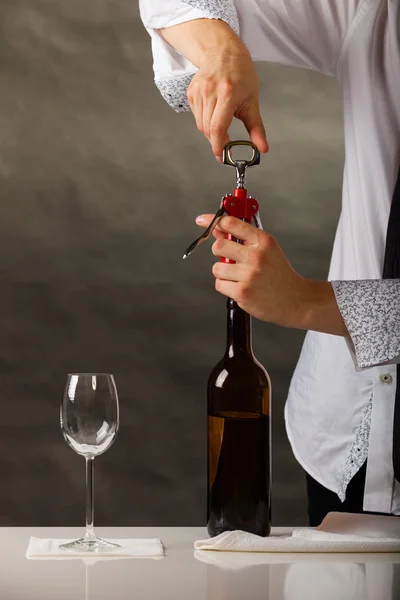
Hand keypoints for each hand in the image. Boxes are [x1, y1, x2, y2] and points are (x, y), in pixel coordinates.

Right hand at [159, 19, 267, 160]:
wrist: (223, 52)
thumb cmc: (241, 74)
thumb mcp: (253, 101)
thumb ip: (257, 128)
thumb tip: (262, 148)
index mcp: (227, 94)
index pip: (217, 128)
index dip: (218, 146)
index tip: (222, 156)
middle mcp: (210, 92)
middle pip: (208, 129)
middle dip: (216, 141)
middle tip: (226, 143)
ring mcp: (198, 92)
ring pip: (201, 125)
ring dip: (210, 132)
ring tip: (222, 124)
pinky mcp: (191, 93)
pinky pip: (196, 116)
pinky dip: (204, 122)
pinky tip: (213, 113)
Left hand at [196, 214, 347, 335]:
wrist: (295, 300)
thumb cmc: (279, 274)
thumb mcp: (267, 250)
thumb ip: (243, 238)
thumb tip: (217, 229)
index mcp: (263, 241)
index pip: (231, 223)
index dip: (213, 220)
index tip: (202, 220)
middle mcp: (256, 255)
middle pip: (218, 246)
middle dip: (220, 252)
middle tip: (230, 258)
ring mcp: (249, 274)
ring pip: (217, 268)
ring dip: (224, 273)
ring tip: (240, 277)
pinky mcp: (243, 292)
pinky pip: (220, 284)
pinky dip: (226, 287)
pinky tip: (241, 287)